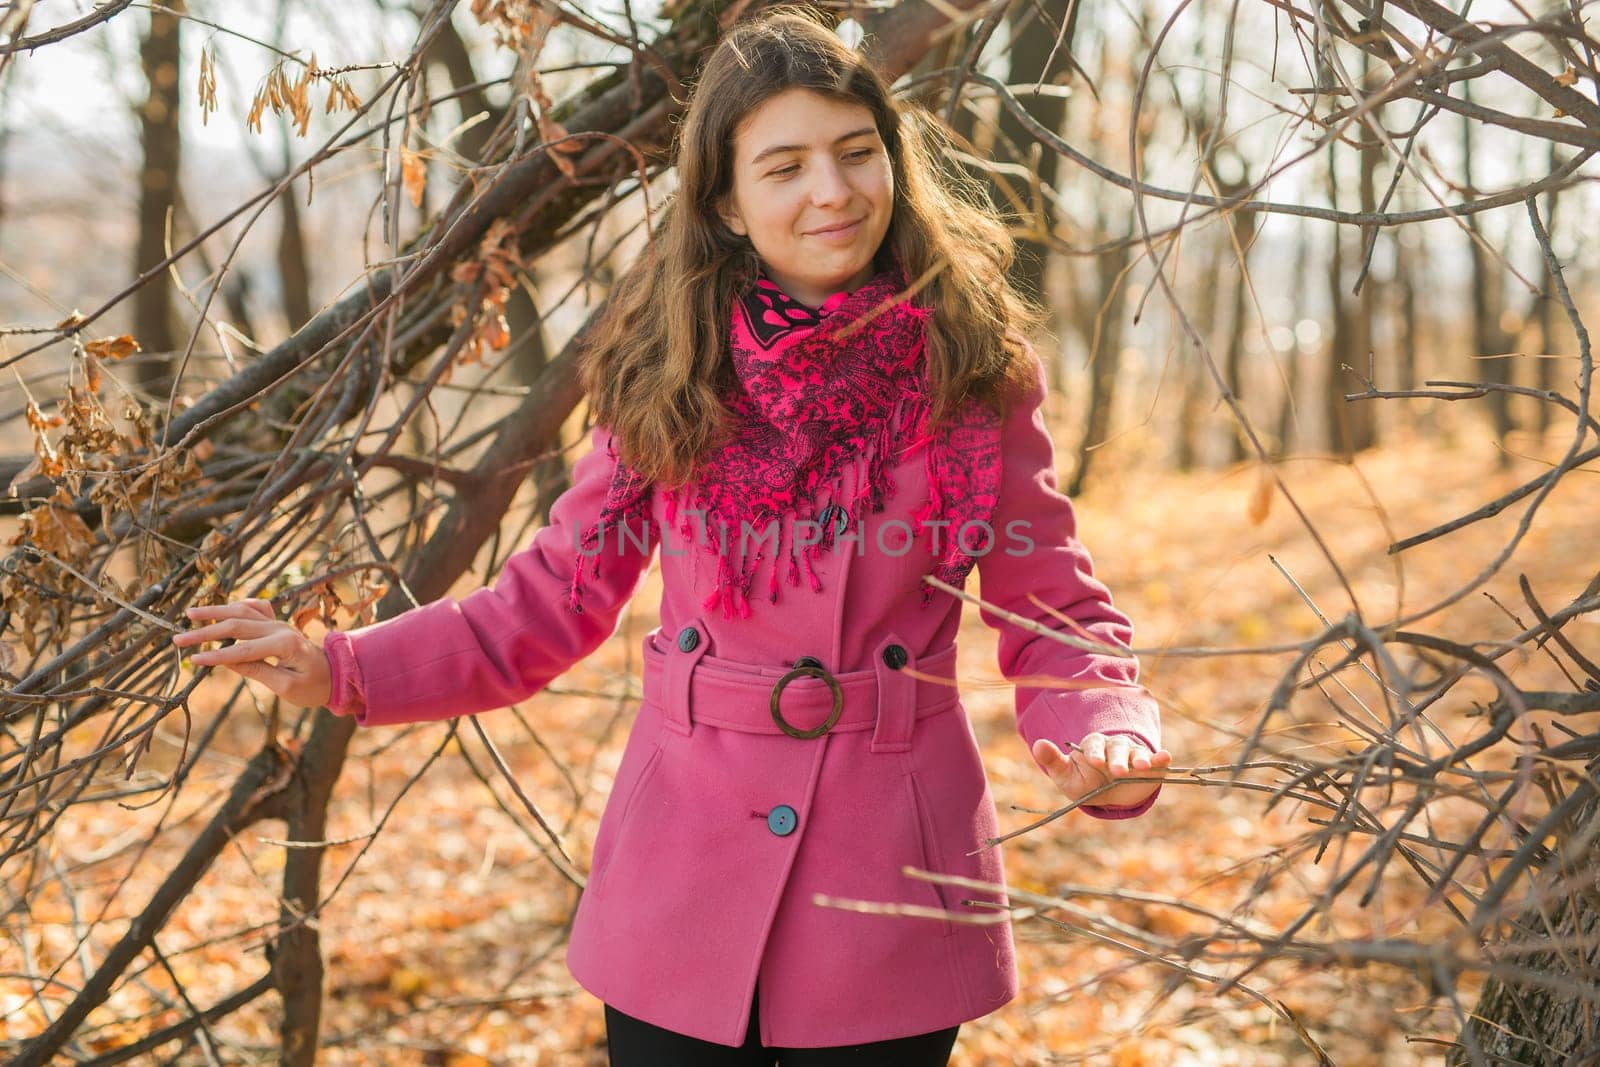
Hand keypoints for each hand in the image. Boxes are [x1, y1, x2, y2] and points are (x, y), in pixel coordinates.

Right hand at [171, 598, 333, 709]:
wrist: (336, 674)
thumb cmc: (314, 686)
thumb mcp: (288, 687)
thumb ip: (258, 671)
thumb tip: (227, 661)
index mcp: (285, 645)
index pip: (243, 650)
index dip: (217, 655)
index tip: (193, 659)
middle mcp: (280, 628)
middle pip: (237, 625)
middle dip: (205, 632)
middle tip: (177, 639)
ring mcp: (278, 623)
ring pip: (242, 610)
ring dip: (215, 612)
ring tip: (190, 614)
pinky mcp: (276, 623)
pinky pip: (255, 608)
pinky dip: (237, 606)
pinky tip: (221, 609)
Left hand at [1032, 732, 1171, 808]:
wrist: (1110, 795)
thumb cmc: (1085, 783)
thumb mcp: (1067, 776)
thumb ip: (1054, 761)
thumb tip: (1037, 743)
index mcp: (1093, 747)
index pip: (1093, 745)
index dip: (1094, 752)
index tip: (1095, 761)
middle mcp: (1115, 747)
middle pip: (1117, 748)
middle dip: (1118, 759)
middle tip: (1118, 771)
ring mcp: (1134, 754)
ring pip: (1136, 753)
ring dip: (1140, 758)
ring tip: (1142, 766)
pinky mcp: (1151, 765)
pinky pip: (1156, 760)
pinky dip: (1161, 758)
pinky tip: (1166, 758)